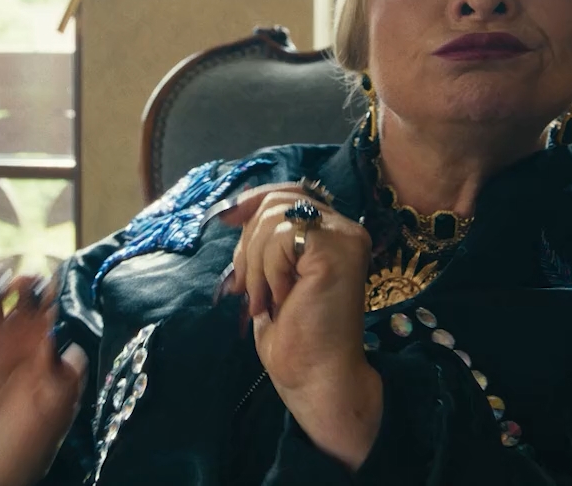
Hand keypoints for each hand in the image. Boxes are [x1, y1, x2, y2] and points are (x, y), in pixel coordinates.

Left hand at [221, 185, 382, 469]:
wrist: (315, 377)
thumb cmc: (295, 336)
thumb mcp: (270, 276)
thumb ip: (265, 241)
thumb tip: (232, 211)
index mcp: (333, 234)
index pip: (289, 193)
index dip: (253, 201)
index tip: (225, 220)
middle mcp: (346, 229)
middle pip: (277, 200)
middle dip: (249, 243)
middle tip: (249, 288)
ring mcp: (345, 237)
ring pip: (274, 218)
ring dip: (256, 264)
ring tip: (267, 301)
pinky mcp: (337, 250)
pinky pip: (281, 237)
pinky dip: (268, 271)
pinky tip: (280, 300)